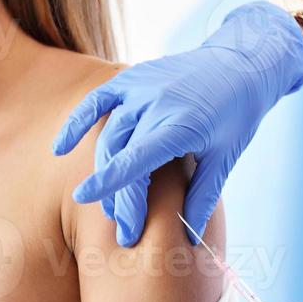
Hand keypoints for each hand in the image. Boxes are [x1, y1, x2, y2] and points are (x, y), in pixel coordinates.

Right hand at [51, 0, 302, 246]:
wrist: (242, 63)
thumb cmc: (238, 113)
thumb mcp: (226, 156)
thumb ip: (203, 196)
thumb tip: (189, 238)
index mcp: (180, 123)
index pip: (136, 160)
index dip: (111, 184)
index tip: (87, 202)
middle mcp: (155, 103)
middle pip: (121, 154)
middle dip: (119, 196)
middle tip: (125, 230)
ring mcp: (140, 87)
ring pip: (108, 134)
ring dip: (103, 171)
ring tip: (108, 207)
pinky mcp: (132, 78)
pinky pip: (98, 101)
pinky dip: (78, 122)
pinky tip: (60, 148)